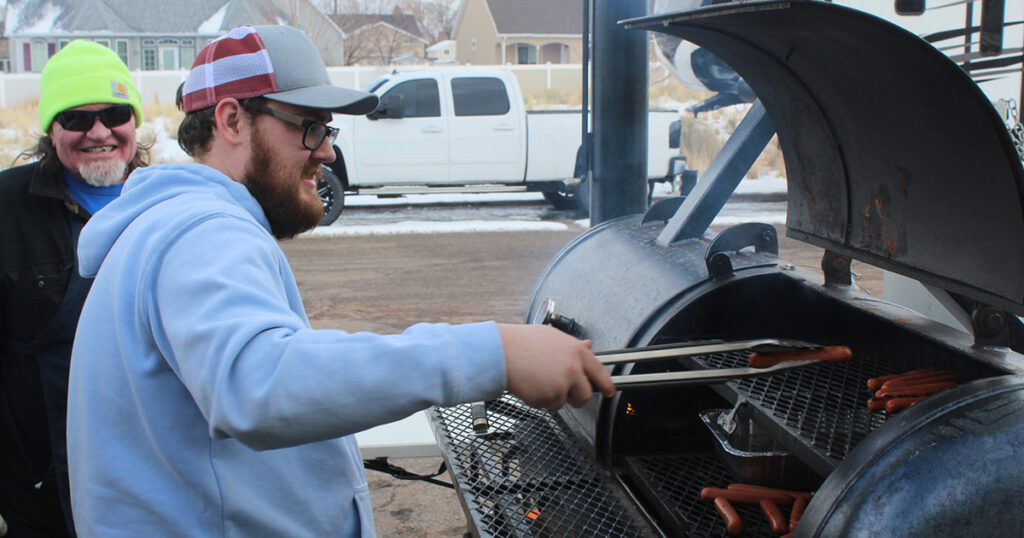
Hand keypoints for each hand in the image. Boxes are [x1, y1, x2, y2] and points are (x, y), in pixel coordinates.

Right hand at [498, 323, 615, 409]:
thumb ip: (574, 345)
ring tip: (538, 380)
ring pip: (563, 402)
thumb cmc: (524, 342)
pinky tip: (531, 384)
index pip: (600, 372)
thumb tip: (588, 347)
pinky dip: (539, 400)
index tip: (610, 391)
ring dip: (553, 397)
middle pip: (586, 395)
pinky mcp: (547, 397)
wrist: (501, 352)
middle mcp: (572, 369)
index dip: (607, 384)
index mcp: (577, 352)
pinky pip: (547, 405)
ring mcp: (560, 384)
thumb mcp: (553, 336)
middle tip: (565, 392)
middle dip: (577, 398)